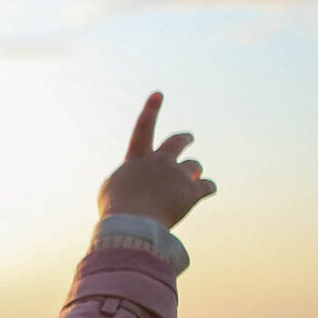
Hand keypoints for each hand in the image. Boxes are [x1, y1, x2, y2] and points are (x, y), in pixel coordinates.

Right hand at [98, 92, 216, 228]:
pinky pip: (208, 186)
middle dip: (184, 139)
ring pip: (194, 166)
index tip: (159, 93)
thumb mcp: (109, 191)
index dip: (150, 110)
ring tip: (195, 177)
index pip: (143, 129)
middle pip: (177, 142)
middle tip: (189, 138)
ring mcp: (177, 175)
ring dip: (195, 171)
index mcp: (137, 159)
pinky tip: (208, 190)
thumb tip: (128, 182)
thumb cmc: (116, 210)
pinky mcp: (192, 191)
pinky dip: (208, 188)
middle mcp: (159, 161)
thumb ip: (121, 180)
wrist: (133, 223)